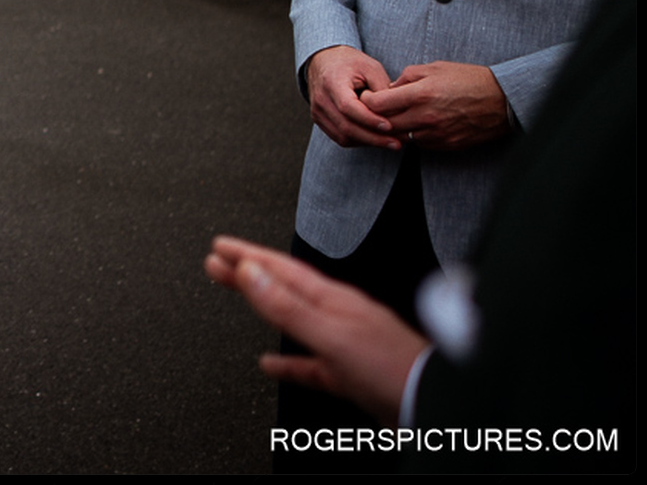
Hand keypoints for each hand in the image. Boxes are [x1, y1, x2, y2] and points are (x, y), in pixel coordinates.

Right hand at [204, 235, 424, 423]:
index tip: (220, 247)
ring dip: (264, 307)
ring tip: (240, 296)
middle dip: (249, 273)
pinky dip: (287, 361)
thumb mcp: (332, 334)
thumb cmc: (393, 367)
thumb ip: (289, 306)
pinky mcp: (349, 374)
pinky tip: (272, 364)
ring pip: (293, 319)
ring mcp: (344, 343)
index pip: (280, 269)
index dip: (248, 256)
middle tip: (218, 262)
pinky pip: (308, 362)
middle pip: (283, 288)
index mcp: (333, 300)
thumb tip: (250, 273)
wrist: (432, 405)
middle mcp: (338, 315)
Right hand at [304, 45, 399, 148]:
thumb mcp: (371, 68)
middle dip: (373, 138)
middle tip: (397, 143)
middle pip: (346, 127)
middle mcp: (321, 99)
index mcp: (332, 82)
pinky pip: (340, 137)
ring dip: (368, 142)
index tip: (389, 126)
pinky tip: (375, 139)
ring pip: (343, 136)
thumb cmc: (349, 63)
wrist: (324, 61)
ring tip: (390, 142)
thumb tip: (396, 114)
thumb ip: (382, 89)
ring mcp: (318, 112)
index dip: (369, 119)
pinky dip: (359, 141)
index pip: (348, 107)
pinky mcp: (320, 120)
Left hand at [360, 62, 509, 150]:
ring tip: (399, 115)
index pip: (378, 104)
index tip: (367, 97)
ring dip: (396, 128)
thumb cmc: (469, 80)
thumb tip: (389, 89)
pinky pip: (420, 144)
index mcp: (420, 94)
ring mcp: (436, 134)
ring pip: (401, 137)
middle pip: (385, 124)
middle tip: (377, 108)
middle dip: (377, 116)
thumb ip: (407, 77)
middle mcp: (426, 117)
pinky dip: (415, 135)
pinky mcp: (446, 145)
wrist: (503, 101)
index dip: (367, 101)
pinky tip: (419, 124)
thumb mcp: (435, 68)